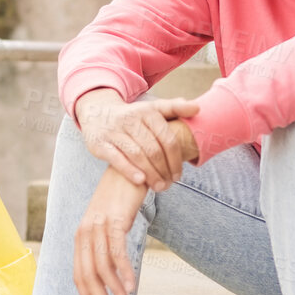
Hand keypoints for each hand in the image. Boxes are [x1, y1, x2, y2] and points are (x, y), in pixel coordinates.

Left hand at [73, 168, 148, 294]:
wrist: (128, 169)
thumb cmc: (120, 199)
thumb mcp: (108, 224)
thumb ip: (105, 245)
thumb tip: (110, 272)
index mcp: (80, 236)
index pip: (78, 274)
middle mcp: (84, 232)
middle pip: (88, 275)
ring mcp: (98, 226)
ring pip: (102, 267)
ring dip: (114, 289)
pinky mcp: (114, 220)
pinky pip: (117, 251)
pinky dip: (124, 270)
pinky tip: (132, 285)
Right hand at [74, 91, 199, 192]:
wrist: (96, 113)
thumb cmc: (132, 117)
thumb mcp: (151, 109)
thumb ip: (174, 108)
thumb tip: (197, 108)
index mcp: (147, 112)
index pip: (168, 138)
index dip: (176, 160)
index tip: (179, 175)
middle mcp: (130, 119)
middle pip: (153, 150)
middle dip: (164, 170)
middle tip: (169, 184)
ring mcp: (114, 131)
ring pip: (137, 155)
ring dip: (151, 174)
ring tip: (159, 186)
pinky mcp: (100, 143)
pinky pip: (117, 159)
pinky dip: (130, 171)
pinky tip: (141, 181)